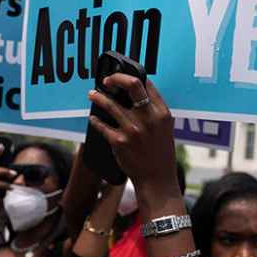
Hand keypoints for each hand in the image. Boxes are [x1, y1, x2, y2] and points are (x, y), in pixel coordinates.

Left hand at [88, 76, 178, 199]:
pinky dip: (95, 120)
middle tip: (106, 81)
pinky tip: (93, 118)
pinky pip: (101, 125)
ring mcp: (133, 129)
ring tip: (92, 95)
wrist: (156, 179)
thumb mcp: (164, 129)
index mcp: (162, 113)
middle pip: (132, 85)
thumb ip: (153, 112)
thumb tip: (135, 94)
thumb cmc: (160, 154)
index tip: (121, 77)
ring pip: (110, 104)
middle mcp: (148, 118)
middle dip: (116, 79)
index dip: (131, 77)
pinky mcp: (119, 141)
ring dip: (98, 97)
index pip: (147, 84)